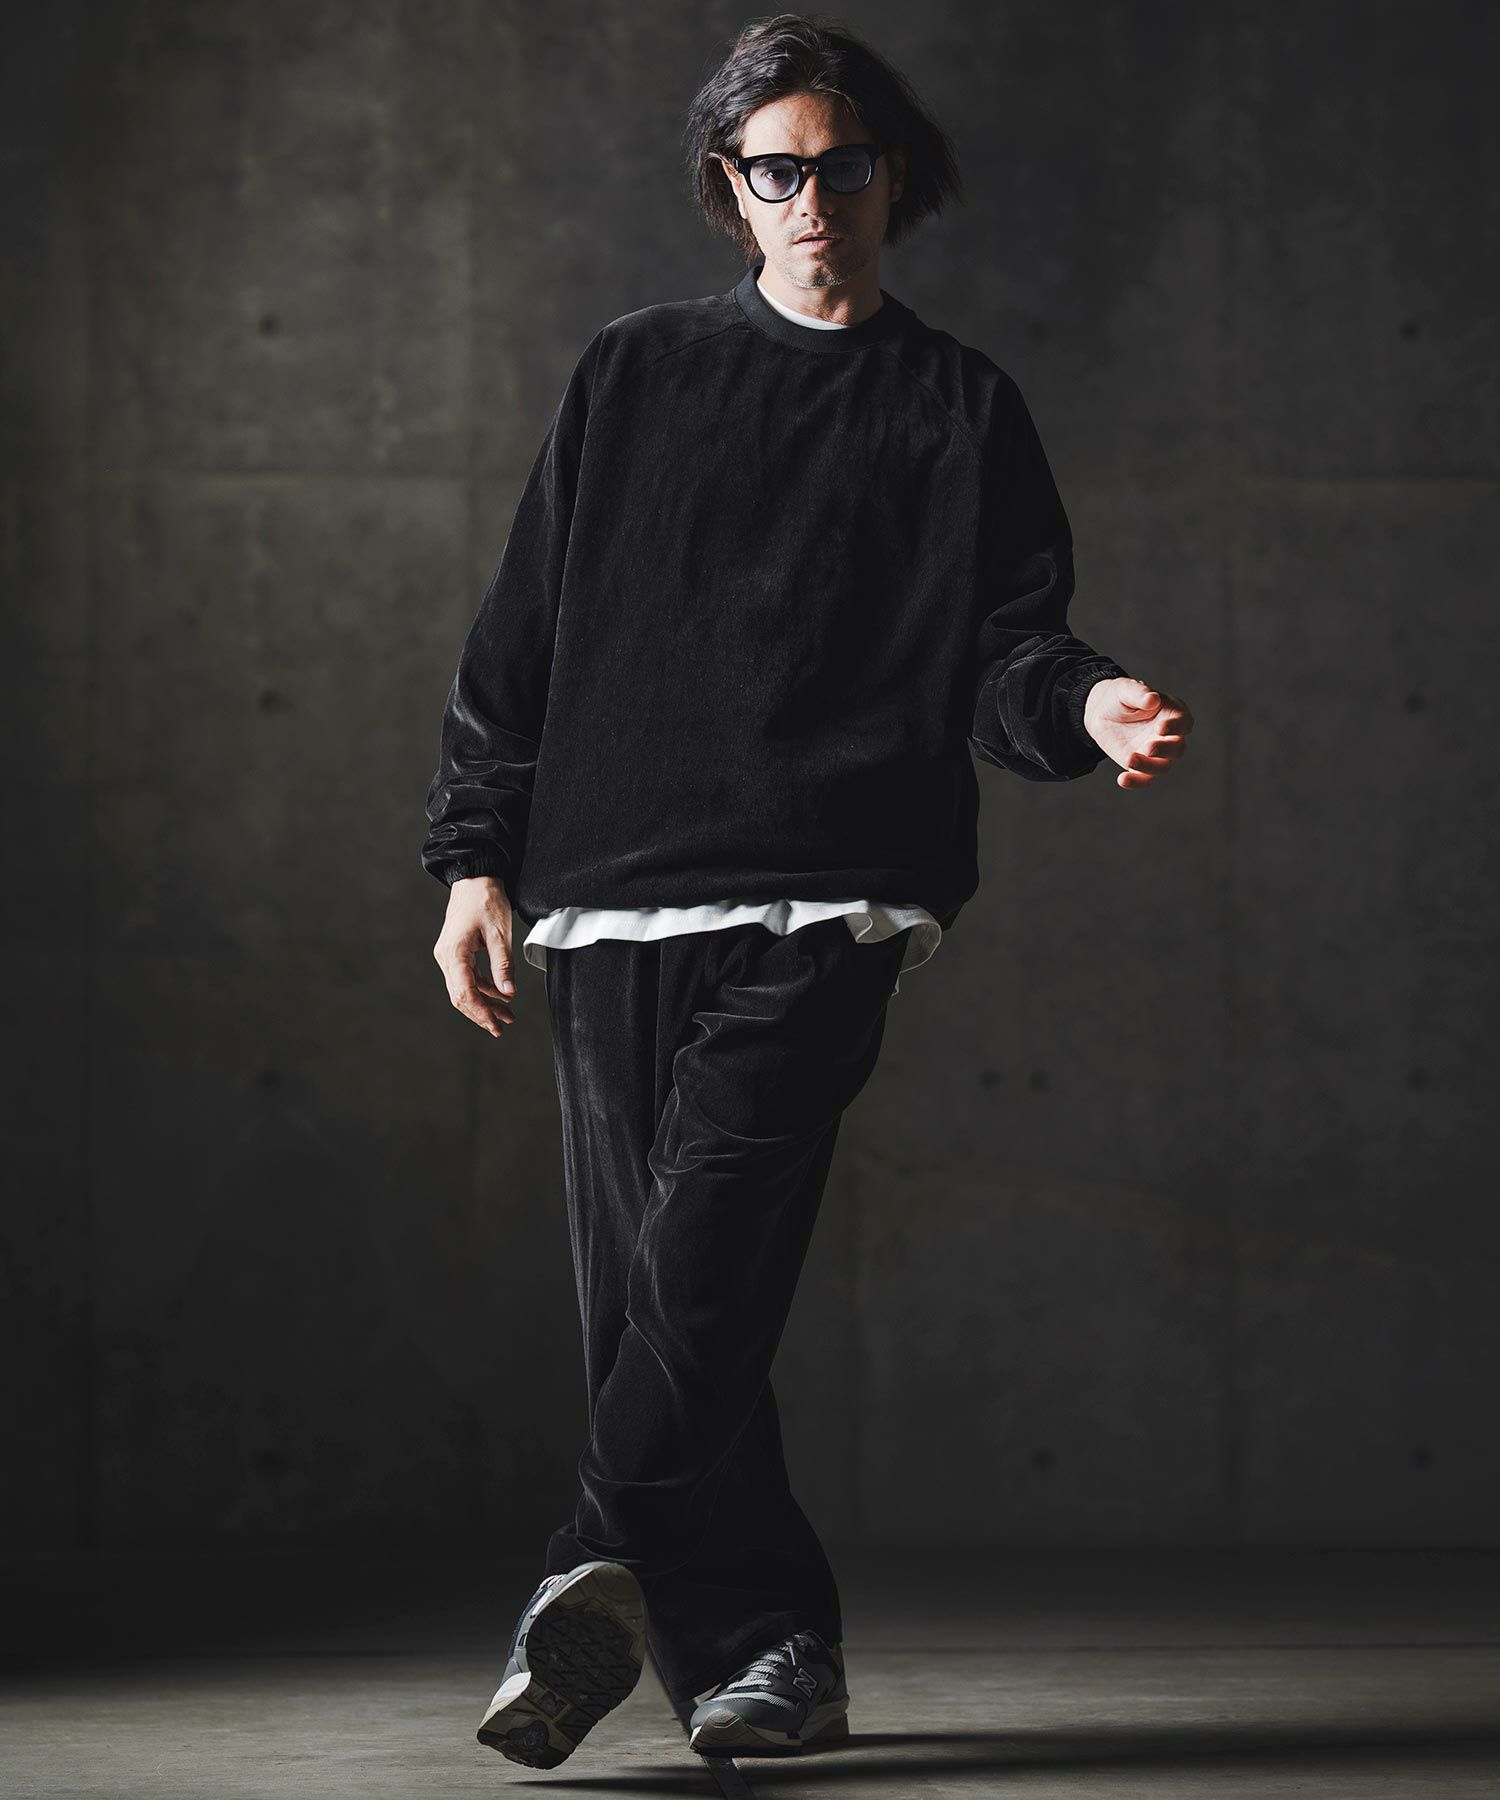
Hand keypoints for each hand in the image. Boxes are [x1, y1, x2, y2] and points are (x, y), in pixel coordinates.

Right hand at [433, 876, 516, 1037]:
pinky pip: (467, 978)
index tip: (495, 1026)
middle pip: (460, 996)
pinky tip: (500, 996)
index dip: (480, 1012)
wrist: (475, 876)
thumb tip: (508, 994)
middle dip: (481, 1013)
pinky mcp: (456, 952)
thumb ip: (503, 965)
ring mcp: (449, 955)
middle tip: (503, 1027)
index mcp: (454, 952)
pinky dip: (482, 989)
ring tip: (507, 1016)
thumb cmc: (486, 899)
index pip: (464, 992)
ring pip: (463, 989)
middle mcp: (446, 957)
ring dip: (484, 1003)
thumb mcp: (500, 933)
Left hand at [1084, 676, 1193, 789]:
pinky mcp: (1140, 766)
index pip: (1184, 723)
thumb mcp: (1126, 689)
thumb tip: (1152, 699)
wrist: (1100, 712)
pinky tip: (1122, 779)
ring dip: (1149, 767)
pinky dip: (1136, 782)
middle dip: (1165, 750)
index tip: (1161, 728)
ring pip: (1163, 767)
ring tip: (1131, 760)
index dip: (1176, 727)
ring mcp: (1156, 753)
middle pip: (1177, 748)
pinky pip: (1144, 779)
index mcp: (1172, 713)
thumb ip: (1139, 693)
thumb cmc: (1119, 696)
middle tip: (1149, 747)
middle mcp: (1169, 736)